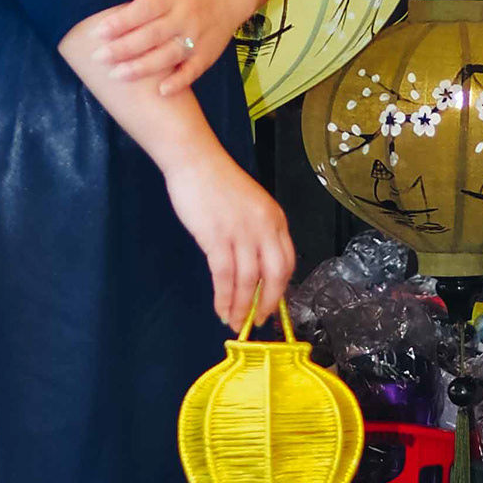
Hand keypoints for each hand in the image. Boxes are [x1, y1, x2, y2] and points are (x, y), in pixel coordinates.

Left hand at [96, 0, 240, 95]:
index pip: (144, 9)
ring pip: (168, 55)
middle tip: (99, 57)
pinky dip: (179, 82)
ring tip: (118, 75)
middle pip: (152, 35)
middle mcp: (184, 17)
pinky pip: (193, 70)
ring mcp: (196, 38)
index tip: (98, 31)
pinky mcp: (207, 55)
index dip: (122, 20)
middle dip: (125, 48)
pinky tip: (161, 91)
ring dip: (144, 67)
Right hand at [162, 140, 294, 331]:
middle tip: (257, 321)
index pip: (287, 262)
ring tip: (233, 321)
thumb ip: (258, 230)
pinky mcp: (217, 237)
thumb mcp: (251, 204)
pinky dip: (223, 297)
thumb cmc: (218, 181)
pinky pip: (224, 276)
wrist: (195, 160)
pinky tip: (220, 309)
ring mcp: (241, 233)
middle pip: (274, 276)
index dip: (280, 288)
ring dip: (240, 306)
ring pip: (247, 280)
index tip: (272, 304)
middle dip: (266, 304)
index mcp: (276, 219)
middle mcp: (265, 228)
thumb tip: (257, 265)